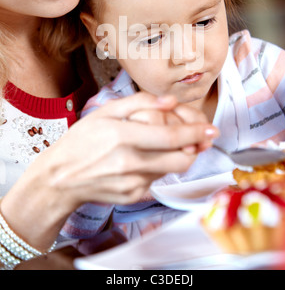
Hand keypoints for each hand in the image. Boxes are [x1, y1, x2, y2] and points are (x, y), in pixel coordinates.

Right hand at [0, 92, 217, 250]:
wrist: (60, 178)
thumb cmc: (81, 141)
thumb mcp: (104, 112)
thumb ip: (139, 102)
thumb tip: (170, 101)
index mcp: (122, 137)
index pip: (171, 137)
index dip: (196, 132)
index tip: (211, 128)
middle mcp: (129, 163)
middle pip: (180, 159)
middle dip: (197, 148)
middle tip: (201, 137)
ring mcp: (132, 184)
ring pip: (172, 171)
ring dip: (181, 156)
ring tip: (174, 145)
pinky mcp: (133, 197)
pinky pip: (157, 181)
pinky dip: (160, 168)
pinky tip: (147, 159)